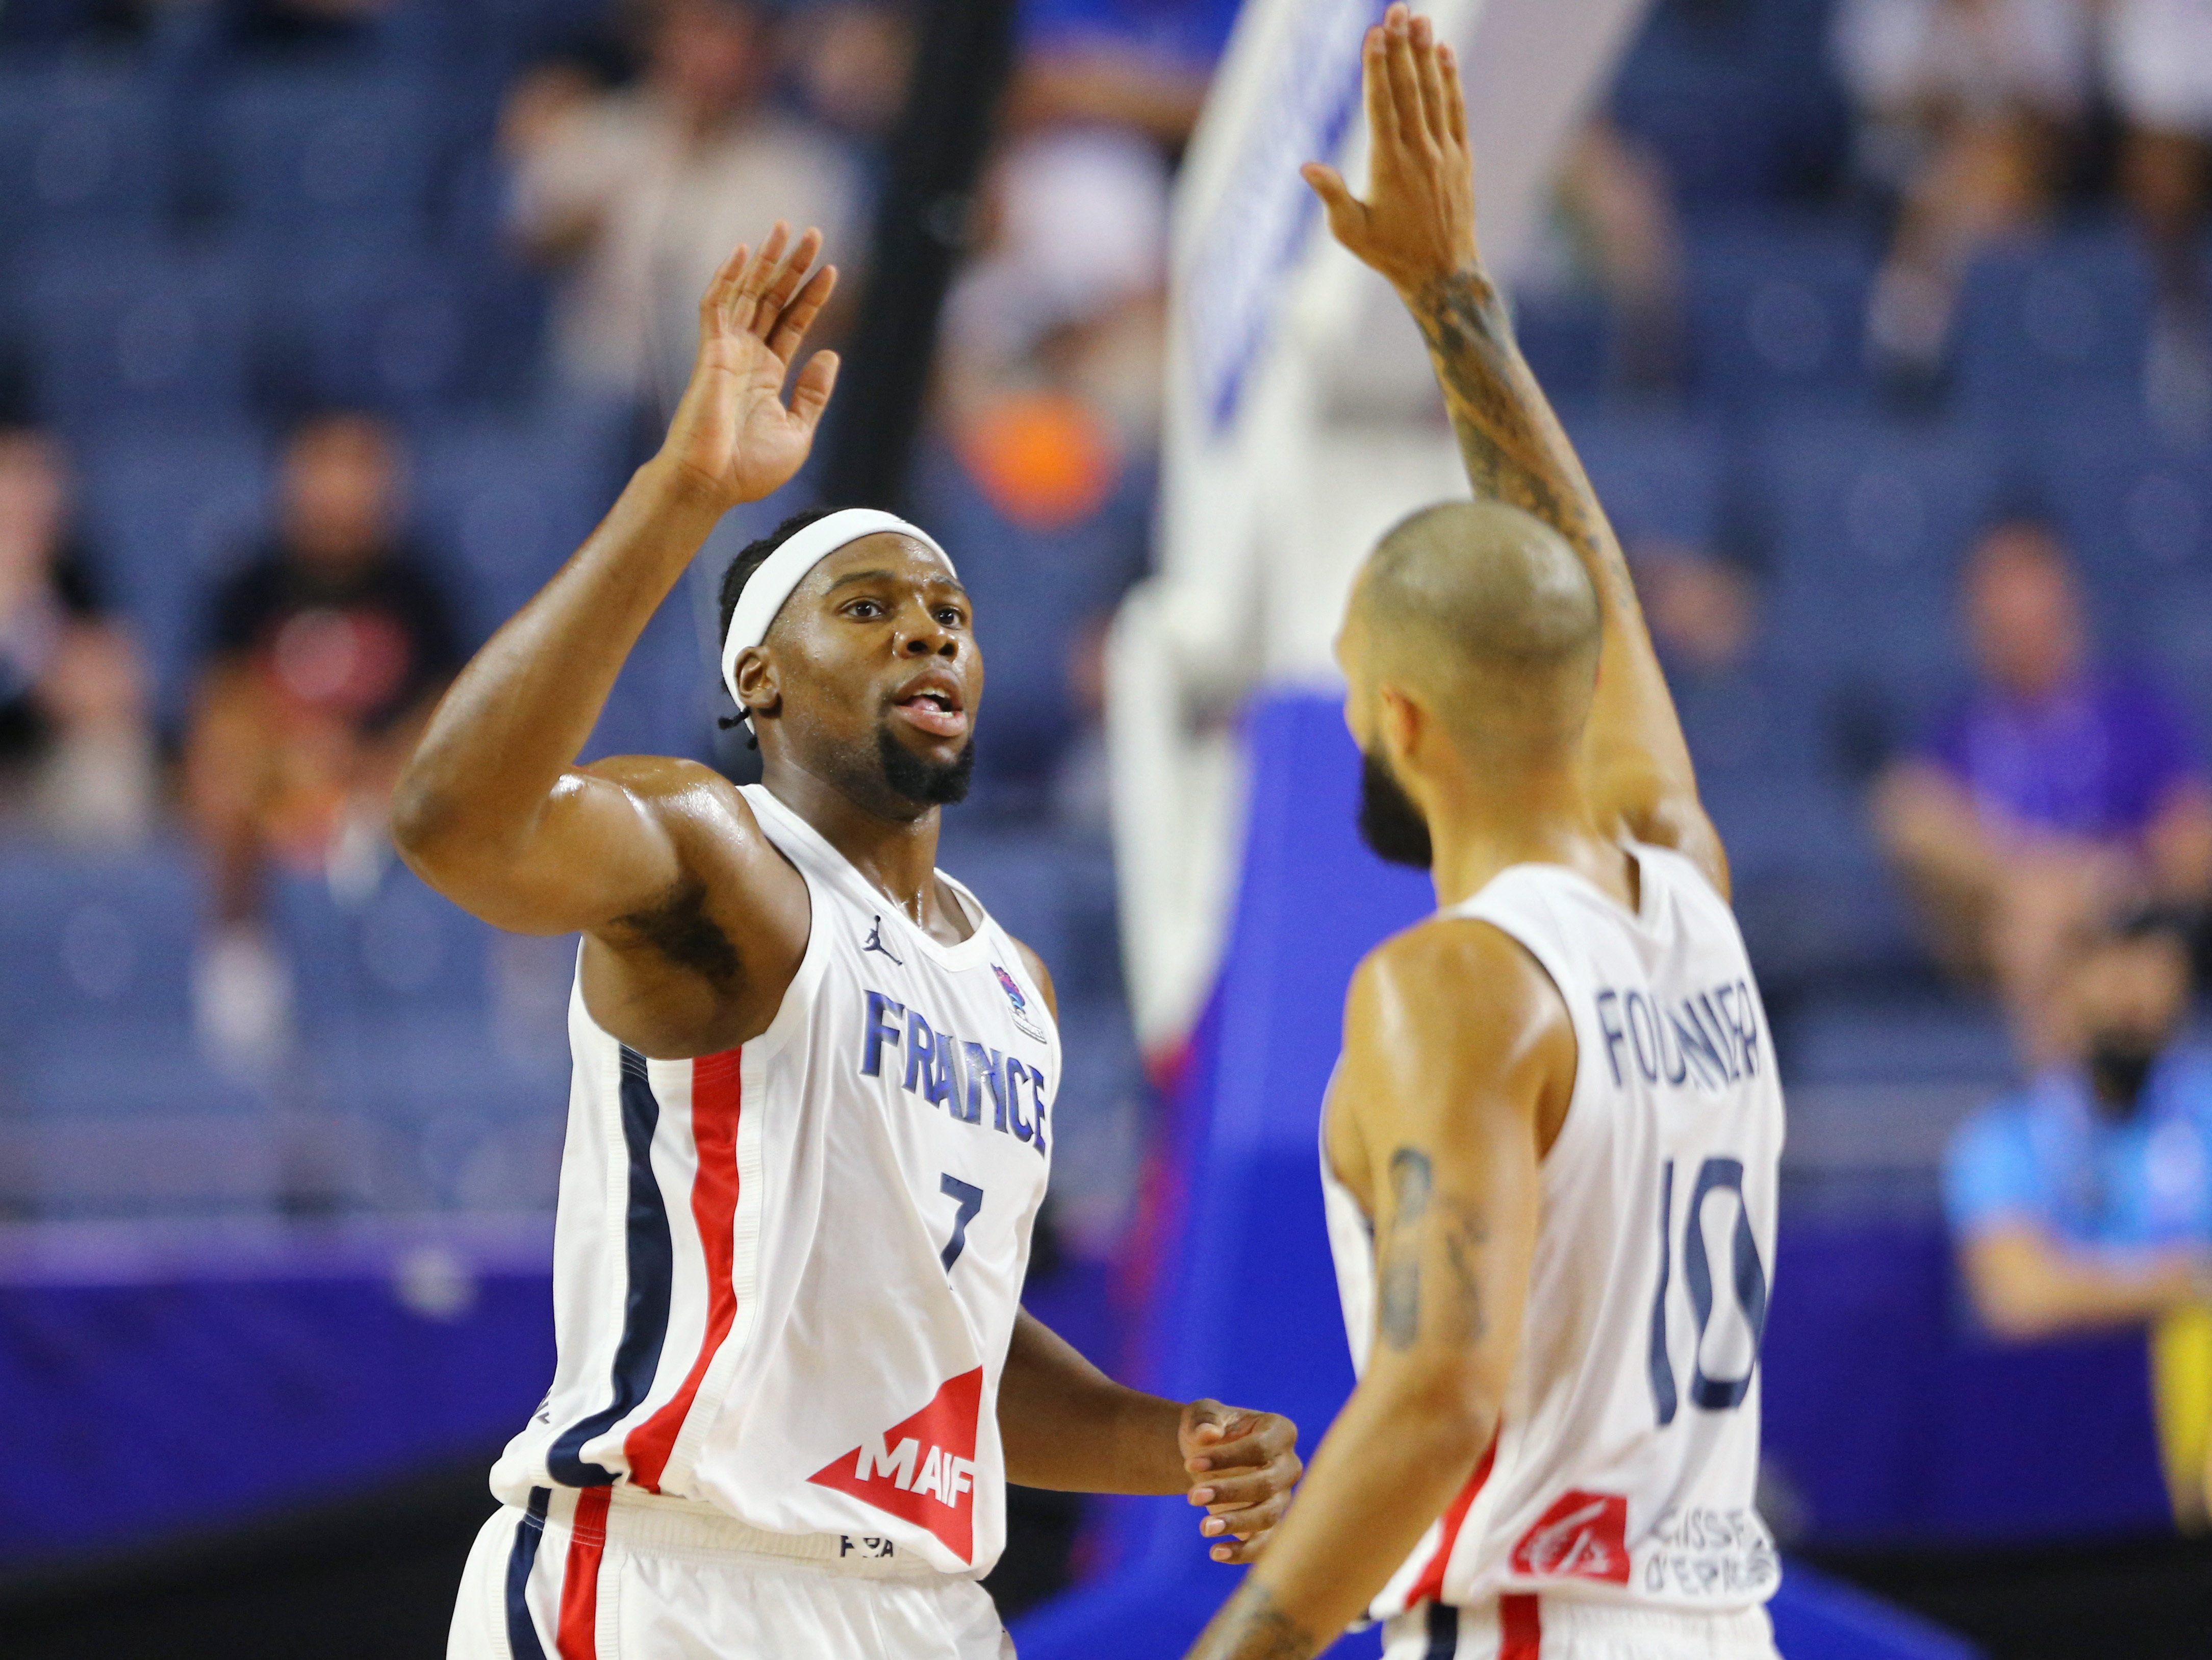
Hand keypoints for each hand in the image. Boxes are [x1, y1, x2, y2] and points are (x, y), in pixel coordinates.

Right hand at [658, 223, 839, 509]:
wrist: (712, 483)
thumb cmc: (750, 469)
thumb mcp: (798, 431)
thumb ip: (814, 393)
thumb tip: (830, 353)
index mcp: (768, 373)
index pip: (793, 323)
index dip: (812, 296)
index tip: (832, 270)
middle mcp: (747, 356)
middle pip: (772, 299)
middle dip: (793, 266)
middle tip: (813, 234)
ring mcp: (727, 351)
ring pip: (747, 294)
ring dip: (766, 262)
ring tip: (785, 229)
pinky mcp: (709, 353)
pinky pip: (715, 307)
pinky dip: (727, 278)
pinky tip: (741, 252)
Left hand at [1179, 1399, 1301, 1564]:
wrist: (1205, 1456)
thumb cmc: (1208, 1429)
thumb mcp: (1201, 1415)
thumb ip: (1204, 1420)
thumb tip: (1208, 1434)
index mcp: (1279, 1432)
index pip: (1260, 1448)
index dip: (1226, 1458)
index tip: (1190, 1464)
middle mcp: (1288, 1465)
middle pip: (1268, 1483)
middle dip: (1230, 1492)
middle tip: (1191, 1497)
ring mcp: (1283, 1497)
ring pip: (1269, 1516)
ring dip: (1237, 1523)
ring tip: (1204, 1527)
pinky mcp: (1270, 1524)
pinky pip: (1265, 1543)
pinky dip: (1244, 1552)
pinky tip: (1216, 1553)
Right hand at [1301, 4, 1477, 296]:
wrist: (1443, 273)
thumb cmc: (1389, 254)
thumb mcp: (1351, 232)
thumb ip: (1332, 196)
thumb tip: (1307, 166)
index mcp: (1389, 166)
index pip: (1382, 106)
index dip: (1378, 68)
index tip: (1375, 34)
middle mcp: (1420, 153)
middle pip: (1410, 89)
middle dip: (1403, 47)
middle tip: (1398, 9)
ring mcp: (1444, 153)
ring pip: (1435, 94)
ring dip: (1427, 54)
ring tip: (1422, 19)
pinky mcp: (1460, 158)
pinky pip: (1456, 111)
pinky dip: (1451, 80)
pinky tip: (1446, 54)